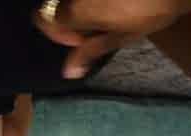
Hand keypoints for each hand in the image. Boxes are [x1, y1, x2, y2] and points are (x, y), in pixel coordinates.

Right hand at [33, 0, 190, 78]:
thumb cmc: (148, 11)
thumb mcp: (117, 38)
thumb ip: (88, 52)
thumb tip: (68, 72)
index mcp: (73, 11)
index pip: (43, 20)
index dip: (58, 34)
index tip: (81, 40)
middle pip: (57, 8)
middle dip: (72, 21)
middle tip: (96, 29)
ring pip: (72, 0)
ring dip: (83, 10)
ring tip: (107, 16)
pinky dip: (94, 1)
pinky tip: (113, 4)